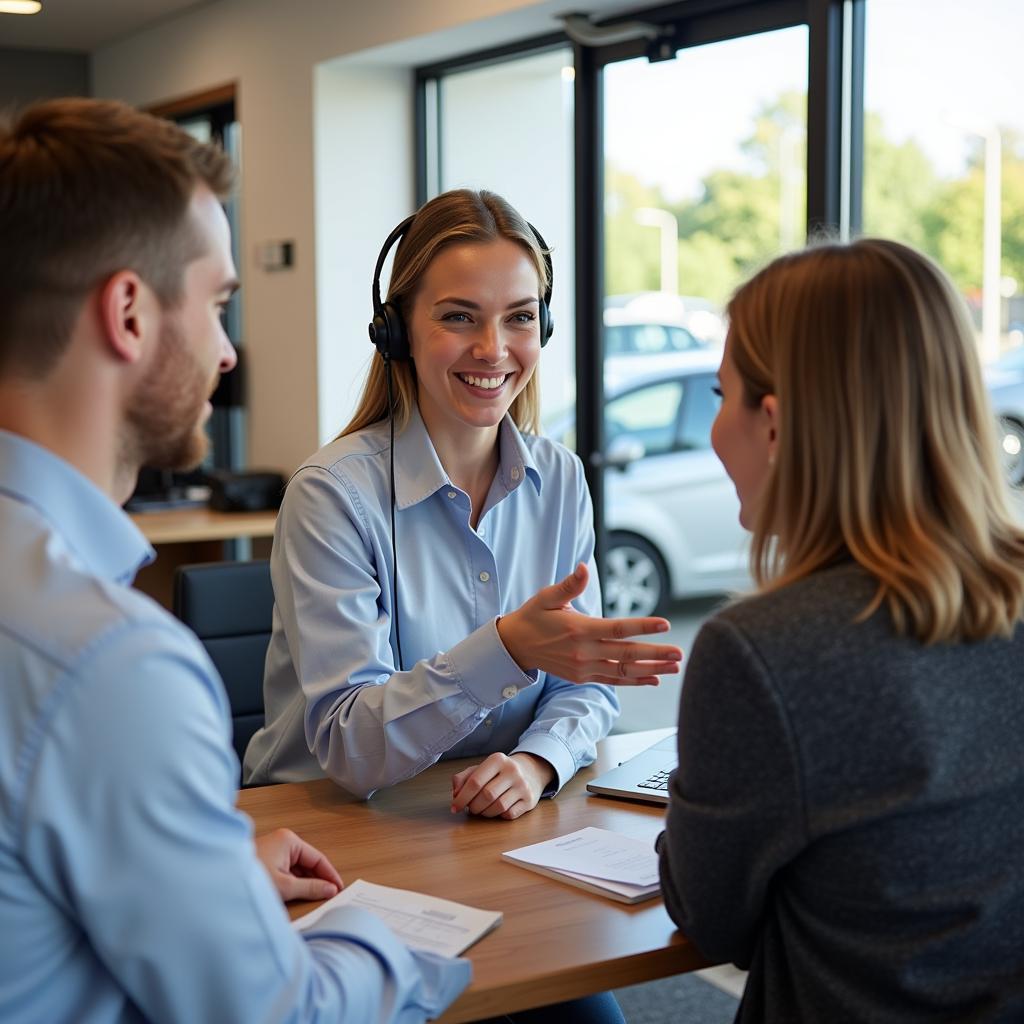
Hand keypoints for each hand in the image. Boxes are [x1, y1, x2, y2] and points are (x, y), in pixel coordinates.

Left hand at [254, 827, 343, 902]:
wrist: (220, 885)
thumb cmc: (251, 879)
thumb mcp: (286, 887)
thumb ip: (311, 888)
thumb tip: (330, 890)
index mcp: (289, 840)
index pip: (317, 858)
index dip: (329, 874)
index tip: (338, 888)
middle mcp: (282, 841)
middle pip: (308, 862)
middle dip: (318, 879)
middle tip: (329, 895)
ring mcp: (273, 851)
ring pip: (297, 868)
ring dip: (305, 882)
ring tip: (315, 898)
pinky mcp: (265, 861)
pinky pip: (286, 871)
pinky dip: (294, 883)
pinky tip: (298, 895)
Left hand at [450, 752, 554, 819]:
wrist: (529, 772)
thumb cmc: (498, 773)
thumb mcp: (480, 769)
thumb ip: (463, 778)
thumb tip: (456, 794)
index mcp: (497, 759)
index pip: (475, 781)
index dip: (462, 797)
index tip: (454, 807)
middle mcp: (512, 770)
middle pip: (486, 795)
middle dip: (473, 806)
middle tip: (470, 808)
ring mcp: (523, 785)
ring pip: (498, 806)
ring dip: (485, 813)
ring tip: (481, 809)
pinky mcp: (530, 800)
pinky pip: (509, 814)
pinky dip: (499, 816)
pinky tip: (496, 810)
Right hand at [496, 562, 682, 684]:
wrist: (515, 646)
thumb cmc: (534, 616)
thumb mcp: (547, 597)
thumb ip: (569, 585)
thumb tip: (583, 568)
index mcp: (579, 629)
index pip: (618, 628)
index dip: (643, 626)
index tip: (664, 624)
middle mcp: (584, 652)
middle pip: (627, 653)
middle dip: (656, 654)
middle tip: (679, 653)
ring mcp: (584, 668)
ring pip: (624, 671)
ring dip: (651, 670)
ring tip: (674, 668)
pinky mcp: (583, 677)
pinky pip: (613, 681)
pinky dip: (634, 681)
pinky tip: (654, 680)